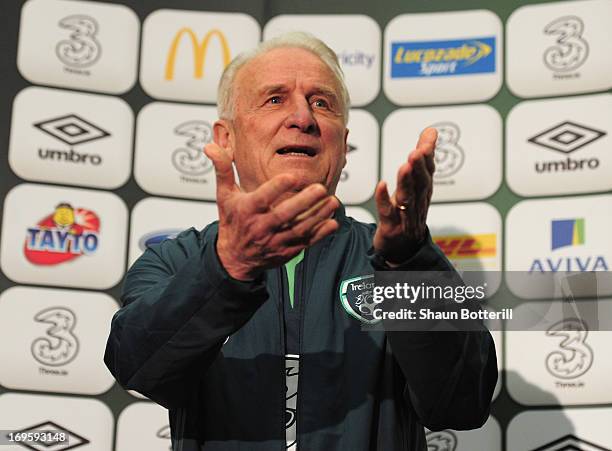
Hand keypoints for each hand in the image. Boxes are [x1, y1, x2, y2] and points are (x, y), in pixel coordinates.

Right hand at [205, 143, 339, 280]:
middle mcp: (261, 227)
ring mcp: (275, 241)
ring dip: (318, 216)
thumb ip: (222, 169)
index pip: (262, 198)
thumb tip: (210, 146)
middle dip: (303, 202)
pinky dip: (320, 234)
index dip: (276, 187)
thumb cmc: (232, 222)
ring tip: (332, 201)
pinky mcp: (287, 251)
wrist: (234, 258)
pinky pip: (306, 243)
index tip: (291, 176)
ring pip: (299, 229)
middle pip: (284, 215)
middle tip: (320, 188)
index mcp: (247, 211)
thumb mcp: (225, 195)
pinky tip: (333, 222)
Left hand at [373, 127, 436, 263]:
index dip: (428, 155)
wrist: (402, 249)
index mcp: (423, 192)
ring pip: (407, 198)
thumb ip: (423, 157)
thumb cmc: (409, 212)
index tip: (428, 138)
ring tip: (405, 165)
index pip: (428, 171)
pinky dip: (384, 199)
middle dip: (420, 167)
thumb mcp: (416, 184)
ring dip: (407, 182)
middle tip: (417, 151)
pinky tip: (381, 185)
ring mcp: (404, 217)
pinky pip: (387, 213)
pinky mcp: (390, 227)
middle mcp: (417, 203)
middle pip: (421, 184)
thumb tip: (431, 131)